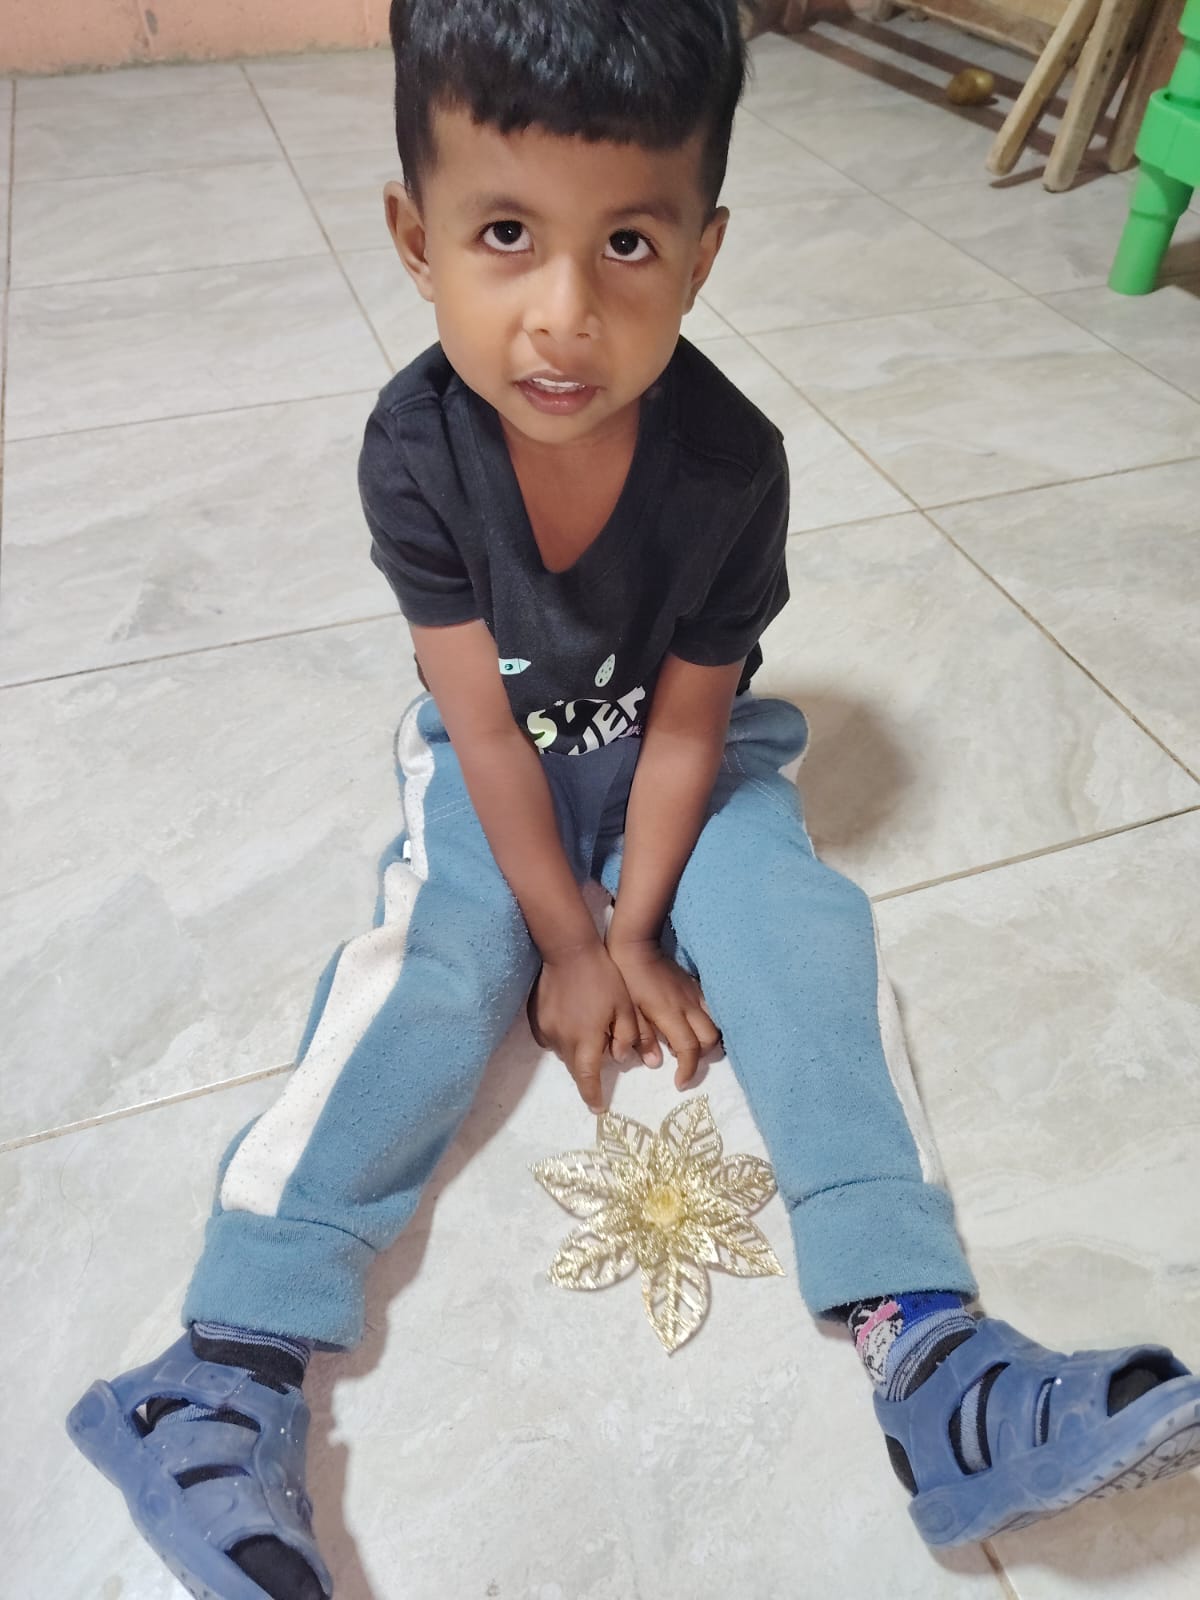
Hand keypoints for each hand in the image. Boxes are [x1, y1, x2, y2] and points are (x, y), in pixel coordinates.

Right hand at [527, 944, 656, 1113]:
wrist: (569, 950)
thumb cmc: (603, 977)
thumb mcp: (624, 1006)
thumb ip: (626, 1036)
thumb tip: (621, 1059)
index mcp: (586, 1040)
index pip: (587, 1078)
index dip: (592, 1096)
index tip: (598, 1109)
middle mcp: (562, 1040)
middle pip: (575, 1066)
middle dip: (588, 1067)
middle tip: (602, 1050)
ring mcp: (545, 1029)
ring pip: (563, 1051)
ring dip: (576, 1049)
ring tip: (588, 1028)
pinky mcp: (535, 1018)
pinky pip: (551, 1037)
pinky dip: (563, 1036)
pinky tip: (572, 1018)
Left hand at [606, 938, 721, 1089]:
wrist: (636, 945)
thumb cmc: (628, 978)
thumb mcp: (628, 1011)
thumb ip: (642, 1037)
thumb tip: (655, 1063)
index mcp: (671, 1014)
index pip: (689, 1049)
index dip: (689, 1070)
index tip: (680, 1082)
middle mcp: (689, 1006)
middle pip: (711, 1039)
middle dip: (702, 1056)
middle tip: (685, 1061)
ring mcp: (694, 994)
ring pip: (716, 1022)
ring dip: (708, 1039)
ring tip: (691, 1044)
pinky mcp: (695, 985)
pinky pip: (711, 1007)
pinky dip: (708, 1021)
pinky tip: (693, 1024)